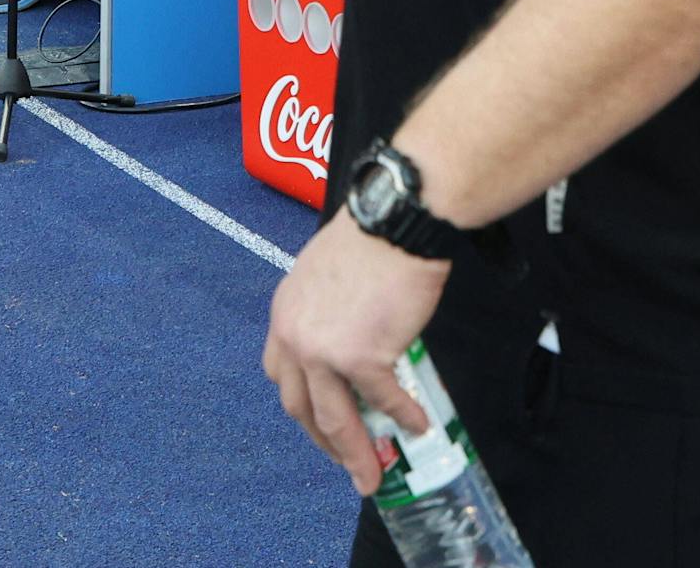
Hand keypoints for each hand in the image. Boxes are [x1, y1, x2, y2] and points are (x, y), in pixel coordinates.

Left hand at [262, 208, 447, 494]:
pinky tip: (418, 425)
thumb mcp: (325, 275)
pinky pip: (384, 400)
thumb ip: (326, 313)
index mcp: (284, 313)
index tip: (321, 423)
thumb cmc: (369, 240)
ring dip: (355, 454)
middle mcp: (294, 335)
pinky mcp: (360, 357)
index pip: (281, 373)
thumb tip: (352, 341)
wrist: (392, 222)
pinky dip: (402, 417)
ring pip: (335, 419)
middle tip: (347, 462)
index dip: (302, 404)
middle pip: (301, 406)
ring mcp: (323, 350)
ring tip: (373, 476)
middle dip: (325, 441)